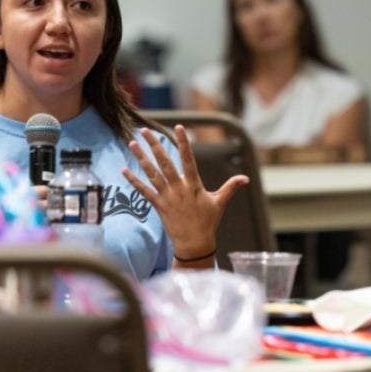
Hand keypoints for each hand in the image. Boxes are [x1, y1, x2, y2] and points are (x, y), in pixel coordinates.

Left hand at [122, 125, 247, 260]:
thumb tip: (246, 178)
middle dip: (154, 145)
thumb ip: (230, 187)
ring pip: (152, 174)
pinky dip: (133, 181)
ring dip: (141, 158)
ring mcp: (167, 197)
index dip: (184, 143)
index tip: (179, 127)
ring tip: (132, 144)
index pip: (188, 159)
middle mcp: (179, 189)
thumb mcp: (220, 203)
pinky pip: (143, 191)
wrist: (194, 244)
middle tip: (144, 130)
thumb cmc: (208, 222)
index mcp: (194, 185)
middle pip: (165, 163)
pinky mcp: (158, 206)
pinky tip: (124, 170)